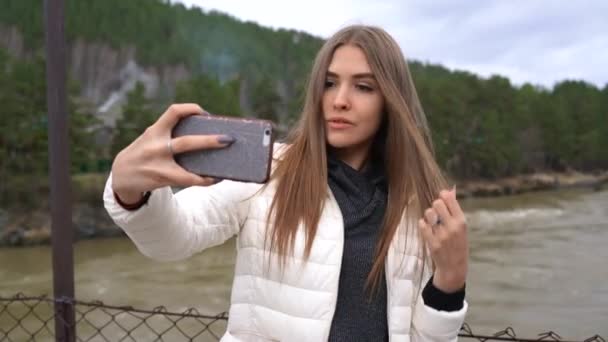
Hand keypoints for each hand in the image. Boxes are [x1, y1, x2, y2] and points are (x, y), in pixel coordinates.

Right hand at [111, 103, 233, 203]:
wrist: (122, 175)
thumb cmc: (144, 152)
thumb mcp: (151, 137)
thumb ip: (170, 133)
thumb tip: (205, 133)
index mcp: (155, 131)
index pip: (174, 112)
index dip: (192, 109)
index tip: (205, 113)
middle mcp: (157, 147)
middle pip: (187, 143)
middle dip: (209, 141)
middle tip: (228, 139)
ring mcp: (160, 165)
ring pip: (188, 168)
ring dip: (209, 167)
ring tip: (227, 162)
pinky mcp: (163, 179)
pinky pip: (188, 181)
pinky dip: (204, 180)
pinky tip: (215, 178)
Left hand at [418, 187, 468, 292]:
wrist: (454, 266)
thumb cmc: (458, 243)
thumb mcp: (461, 226)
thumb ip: (454, 209)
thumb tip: (449, 189)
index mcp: (461, 221)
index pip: (449, 198)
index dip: (443, 195)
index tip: (442, 198)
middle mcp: (452, 227)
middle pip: (436, 203)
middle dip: (435, 206)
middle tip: (437, 213)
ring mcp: (442, 235)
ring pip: (428, 213)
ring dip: (429, 216)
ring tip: (433, 222)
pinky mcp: (432, 242)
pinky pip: (422, 224)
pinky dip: (423, 225)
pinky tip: (428, 229)